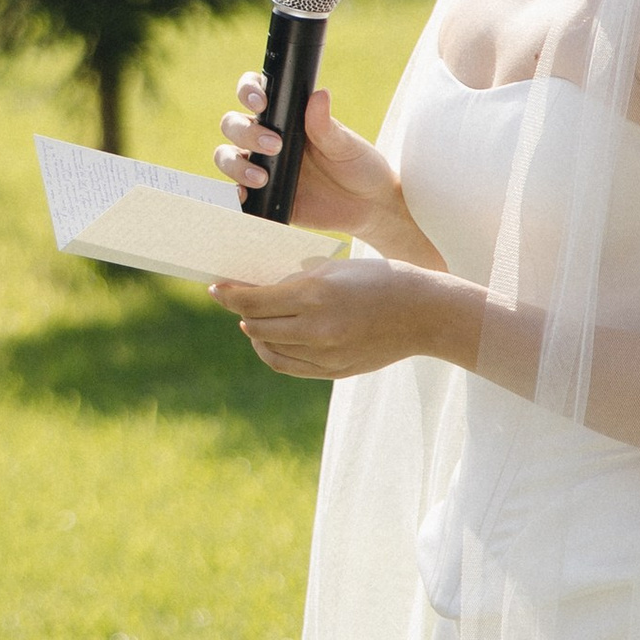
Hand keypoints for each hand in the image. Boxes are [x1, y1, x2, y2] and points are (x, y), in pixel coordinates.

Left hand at [206, 246, 438, 382]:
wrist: (423, 313)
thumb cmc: (379, 279)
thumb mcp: (333, 269)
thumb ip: (295, 280)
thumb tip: (261, 290)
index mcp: (314, 294)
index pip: (254, 302)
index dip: (229, 296)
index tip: (216, 288)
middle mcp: (316, 328)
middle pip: (257, 327)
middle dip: (239, 313)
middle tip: (231, 300)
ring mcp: (325, 355)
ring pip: (271, 350)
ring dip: (255, 335)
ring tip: (252, 321)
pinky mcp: (334, 371)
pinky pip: (291, 367)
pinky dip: (274, 353)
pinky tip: (272, 340)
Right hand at [214, 78, 410, 246]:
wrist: (368, 206)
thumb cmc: (359, 166)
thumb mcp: (346, 145)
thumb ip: (326, 125)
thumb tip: (319, 94)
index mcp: (286, 117)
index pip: (254, 94)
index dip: (248, 91)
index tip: (260, 102)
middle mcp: (267, 137)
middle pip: (233, 124)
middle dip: (245, 132)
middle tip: (275, 145)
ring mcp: (262, 167)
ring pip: (227, 156)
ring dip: (236, 164)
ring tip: (262, 178)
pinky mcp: (263, 196)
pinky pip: (236, 193)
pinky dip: (232, 193)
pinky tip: (244, 195)